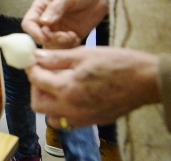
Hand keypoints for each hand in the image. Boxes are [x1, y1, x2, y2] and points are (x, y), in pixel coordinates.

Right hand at [22, 0, 108, 48]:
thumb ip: (55, 8)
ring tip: (72, 37)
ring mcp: (58, 29)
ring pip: (51, 45)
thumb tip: (43, 22)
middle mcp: (46, 20)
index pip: (29, 23)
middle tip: (65, 37)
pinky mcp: (70, 36)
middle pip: (39, 37)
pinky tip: (77, 38)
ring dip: (60, 45)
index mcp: (40, 8)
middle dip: (50, 40)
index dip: (34, 32)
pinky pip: (65, 47)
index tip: (45, 38)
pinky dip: (69, 47)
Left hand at [28, 46, 159, 127]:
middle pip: (38, 104)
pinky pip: (68, 120)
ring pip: (52, 115)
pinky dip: (63, 109)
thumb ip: (56, 58)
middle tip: (42, 73)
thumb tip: (35, 56)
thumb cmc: (117, 64)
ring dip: (48, 101)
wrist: (146, 80)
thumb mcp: (83, 54)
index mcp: (68, 90)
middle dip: (35, 87)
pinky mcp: (93, 121)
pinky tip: (71, 93)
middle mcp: (72, 109)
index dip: (31, 68)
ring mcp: (83, 118)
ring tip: (56, 84)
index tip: (32, 60)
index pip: (36, 80)